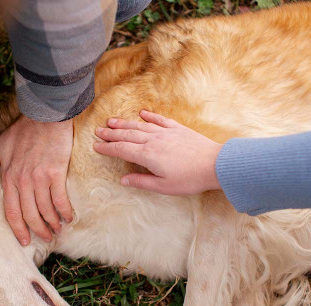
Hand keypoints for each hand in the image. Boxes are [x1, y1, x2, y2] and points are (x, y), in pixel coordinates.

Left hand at [0, 115, 73, 244]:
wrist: (44, 116)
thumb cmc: (23, 130)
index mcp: (8, 178)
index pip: (12, 211)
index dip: (18, 229)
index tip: (24, 241)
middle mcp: (22, 182)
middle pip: (29, 215)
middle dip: (38, 230)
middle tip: (46, 238)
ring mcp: (39, 178)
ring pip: (45, 210)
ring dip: (52, 223)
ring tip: (57, 230)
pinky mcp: (55, 173)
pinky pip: (59, 199)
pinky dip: (65, 211)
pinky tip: (69, 218)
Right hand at [93, 110, 222, 194]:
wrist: (215, 164)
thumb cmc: (190, 179)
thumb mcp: (164, 187)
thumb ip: (141, 182)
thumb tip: (123, 180)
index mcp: (147, 156)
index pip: (122, 150)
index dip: (107, 148)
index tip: (96, 146)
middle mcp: (153, 141)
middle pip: (127, 135)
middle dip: (111, 133)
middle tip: (98, 130)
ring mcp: (166, 133)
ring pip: (140, 126)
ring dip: (124, 123)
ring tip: (112, 121)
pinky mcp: (178, 129)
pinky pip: (159, 120)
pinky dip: (149, 116)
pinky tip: (142, 113)